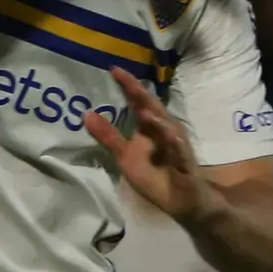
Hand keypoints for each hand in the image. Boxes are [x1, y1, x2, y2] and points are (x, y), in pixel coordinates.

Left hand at [83, 69, 207, 221]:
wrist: (185, 203)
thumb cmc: (156, 177)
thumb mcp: (126, 157)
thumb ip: (108, 137)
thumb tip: (86, 114)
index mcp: (151, 127)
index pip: (139, 102)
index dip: (128, 86)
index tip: (113, 69)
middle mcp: (166, 131)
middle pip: (153, 109)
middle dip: (140, 94)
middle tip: (124, 78)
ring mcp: (178, 147)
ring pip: (169, 129)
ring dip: (157, 120)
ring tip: (143, 109)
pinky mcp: (186, 165)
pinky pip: (181, 154)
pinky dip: (176, 145)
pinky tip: (171, 137)